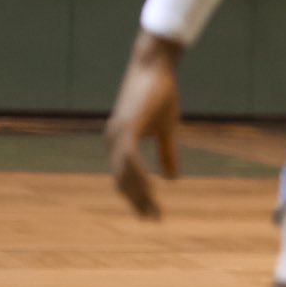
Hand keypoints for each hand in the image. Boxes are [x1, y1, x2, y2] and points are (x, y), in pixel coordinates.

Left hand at [104, 31, 184, 218]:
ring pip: (125, 174)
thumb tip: (172, 179)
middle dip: (138, 202)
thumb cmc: (160, 93)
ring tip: (154, 209)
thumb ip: (167, 154)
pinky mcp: (127, 127)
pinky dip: (139, 175)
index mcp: (120, 143)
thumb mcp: (166, 128)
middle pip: (123, 181)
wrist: (154, 67)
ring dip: (140, 194)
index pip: (125, 178)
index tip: (152, 215)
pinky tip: (150, 187)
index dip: (138, 197)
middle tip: (153, 219)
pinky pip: (130, 158)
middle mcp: (113, 141)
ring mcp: (118, 135)